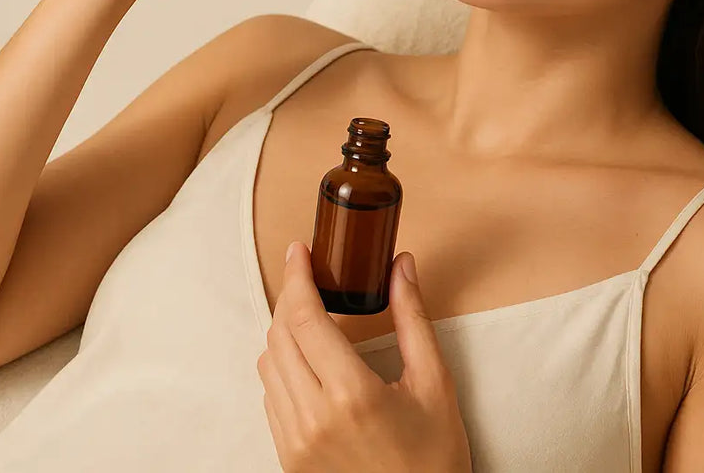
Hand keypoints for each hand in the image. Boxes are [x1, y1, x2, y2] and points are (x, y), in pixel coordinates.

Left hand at [257, 241, 473, 472]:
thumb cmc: (434, 461)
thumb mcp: (435, 385)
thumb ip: (414, 319)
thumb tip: (402, 266)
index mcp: (350, 395)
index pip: (303, 317)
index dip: (297, 276)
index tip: (298, 251)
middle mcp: (313, 418)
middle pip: (278, 335)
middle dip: (290, 297)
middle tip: (308, 276)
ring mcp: (295, 442)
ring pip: (268, 365)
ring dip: (283, 331)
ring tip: (309, 316)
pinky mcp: (288, 460)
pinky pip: (271, 397)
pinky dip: (282, 367)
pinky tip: (308, 360)